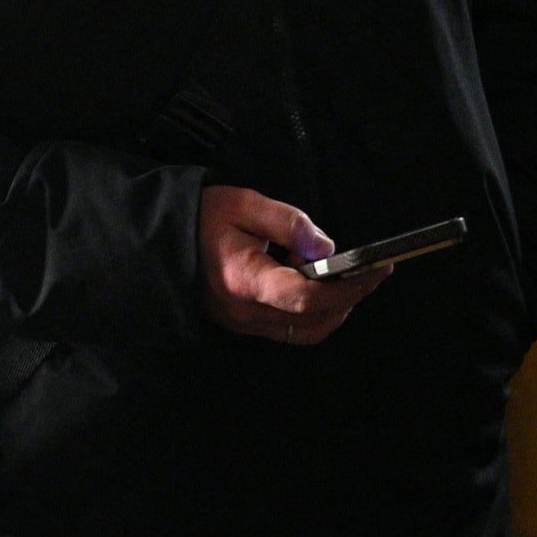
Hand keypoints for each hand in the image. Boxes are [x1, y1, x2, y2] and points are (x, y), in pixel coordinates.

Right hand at [198, 185, 391, 344]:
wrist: (160, 243)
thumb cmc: (199, 220)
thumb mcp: (243, 204)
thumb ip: (288, 223)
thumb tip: (325, 246)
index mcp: (246, 281)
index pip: (307, 298)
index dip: (349, 287)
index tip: (376, 269)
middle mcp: (247, 313)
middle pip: (315, 321)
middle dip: (350, 297)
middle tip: (368, 271)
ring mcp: (245, 324)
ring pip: (306, 332)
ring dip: (334, 309)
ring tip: (340, 276)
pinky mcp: (245, 326)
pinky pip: (291, 330)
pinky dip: (314, 313)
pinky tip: (312, 284)